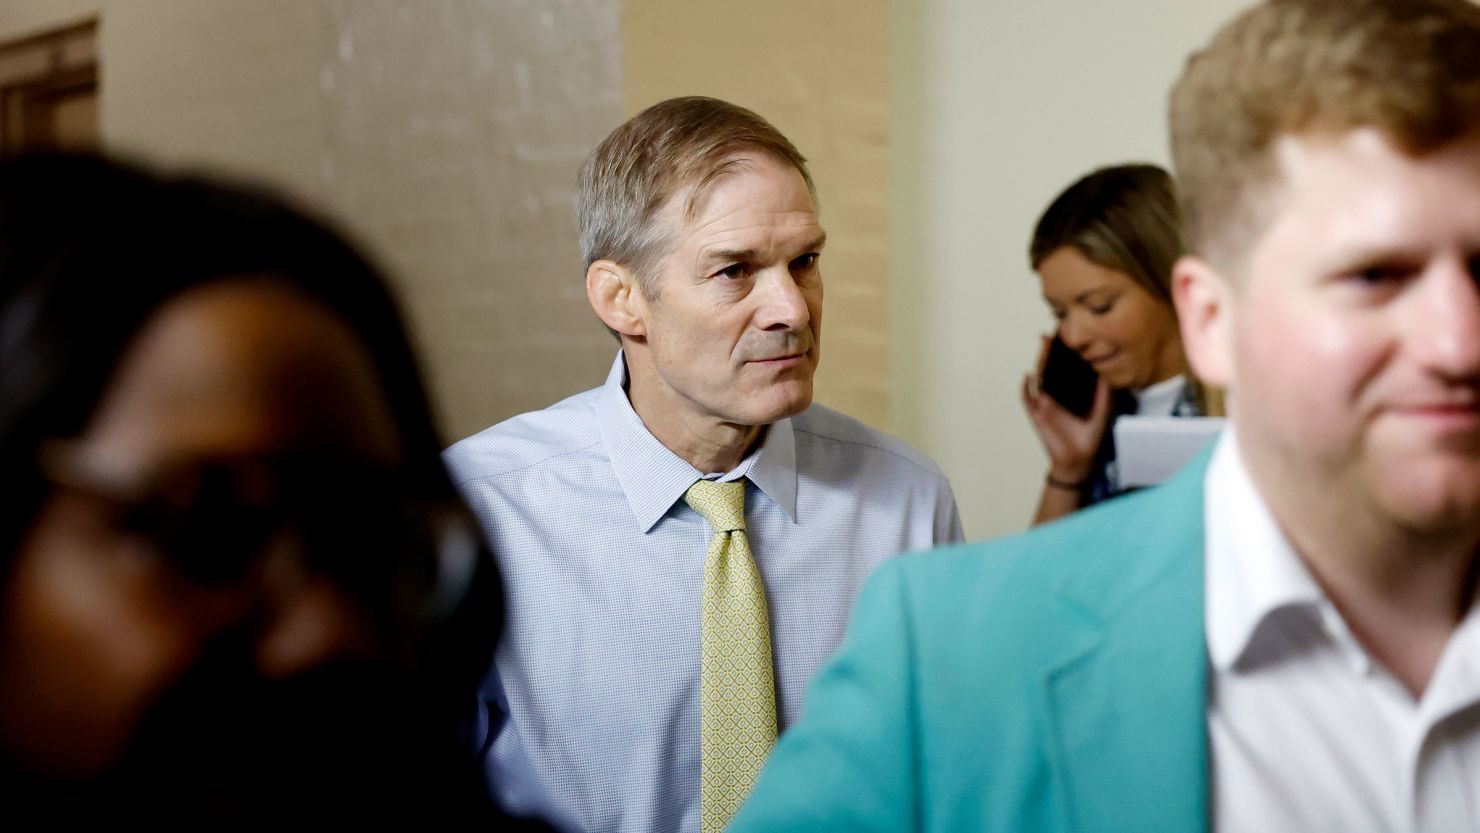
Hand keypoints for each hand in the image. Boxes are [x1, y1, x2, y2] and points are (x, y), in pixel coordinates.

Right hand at [1021, 335, 1112, 482]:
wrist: (1079, 460)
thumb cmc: (1088, 437)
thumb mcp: (1101, 412)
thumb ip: (1103, 394)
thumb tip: (1105, 374)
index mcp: (1069, 394)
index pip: (1063, 370)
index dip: (1062, 355)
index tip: (1063, 339)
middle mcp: (1055, 397)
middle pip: (1048, 370)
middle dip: (1047, 353)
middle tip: (1048, 337)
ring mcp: (1044, 405)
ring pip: (1037, 380)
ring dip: (1038, 364)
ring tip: (1041, 349)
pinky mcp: (1037, 415)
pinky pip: (1027, 399)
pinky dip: (1025, 388)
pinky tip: (1029, 376)